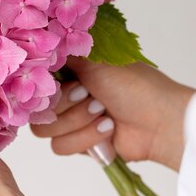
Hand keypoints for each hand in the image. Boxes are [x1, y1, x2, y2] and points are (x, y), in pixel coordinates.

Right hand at [31, 58, 194, 170]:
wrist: (159, 121)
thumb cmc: (134, 86)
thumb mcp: (94, 61)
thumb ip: (61, 56)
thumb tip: (38, 49)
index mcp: (68, 75)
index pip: (36, 84)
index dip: (49, 88)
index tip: (73, 84)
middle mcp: (66, 98)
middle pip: (38, 109)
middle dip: (68, 107)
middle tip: (93, 98)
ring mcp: (71, 122)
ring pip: (47, 131)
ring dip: (78, 123)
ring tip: (104, 115)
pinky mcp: (79, 145)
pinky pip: (61, 147)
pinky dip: (86, 139)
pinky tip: (108, 130)